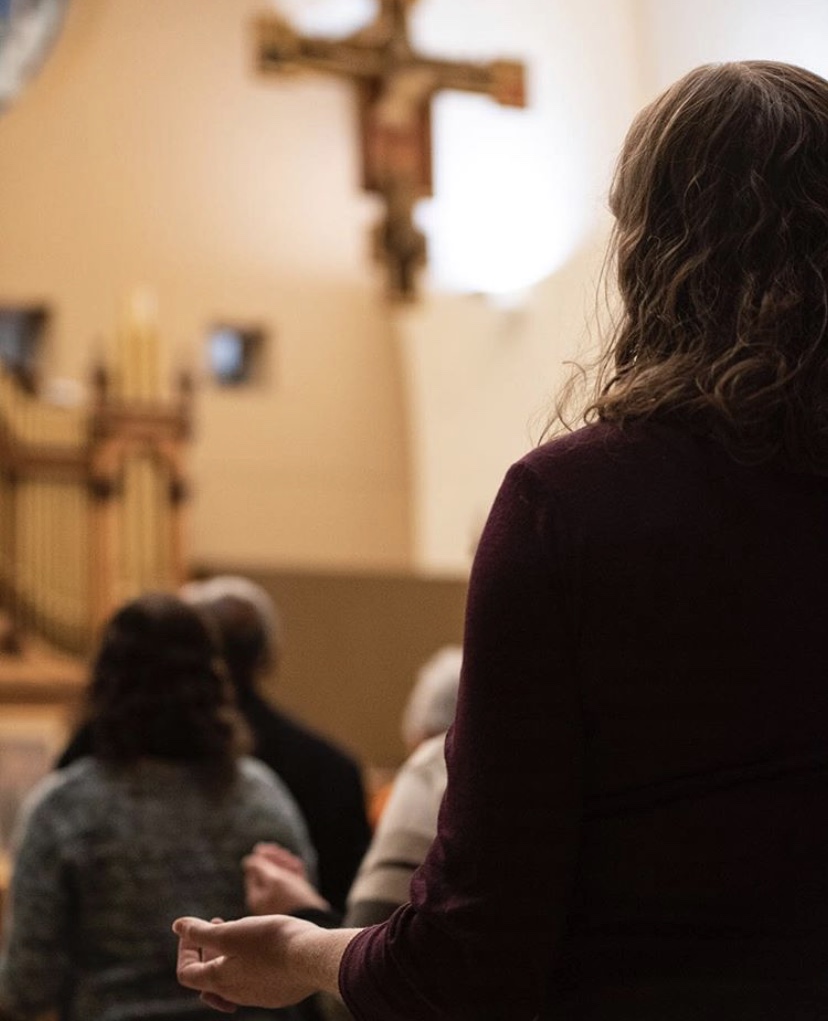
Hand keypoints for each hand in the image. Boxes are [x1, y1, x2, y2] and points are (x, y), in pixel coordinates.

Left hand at [174, 914, 347, 1008]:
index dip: (185, 950)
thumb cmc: (271, 942)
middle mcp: (236, 994)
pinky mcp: (277, 993)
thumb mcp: (232, 932)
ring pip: (233, 978)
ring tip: (242, 930)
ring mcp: (258, 996)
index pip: (187, 973)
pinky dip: (249, 962)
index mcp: (220, 980)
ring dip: (229, 953)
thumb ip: (202, 932)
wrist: (312, 958)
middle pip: (209, 977)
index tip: (195, 929)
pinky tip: (263, 946)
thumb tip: (178, 926)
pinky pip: (254, 980)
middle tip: (217, 923)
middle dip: (208, 948)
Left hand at [244, 846, 329, 915]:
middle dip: (276, 860)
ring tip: (293, 862)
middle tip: (284, 853)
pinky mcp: (295, 903)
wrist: (314, 921)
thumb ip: (260, 867)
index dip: (262, 857)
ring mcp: (281, 902)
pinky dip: (294, 873)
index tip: (270, 848)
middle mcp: (267, 901)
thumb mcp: (274, 879)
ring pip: (281, 877)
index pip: (254, 871)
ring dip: (286, 865)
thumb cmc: (291, 899)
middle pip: (268, 873)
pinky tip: (298, 866)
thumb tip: (248, 860)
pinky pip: (292, 884)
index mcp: (257, 897)